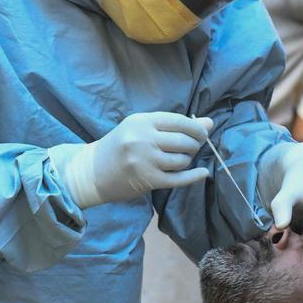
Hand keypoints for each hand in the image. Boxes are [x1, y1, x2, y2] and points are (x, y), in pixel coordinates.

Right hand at [48, 112, 212, 208]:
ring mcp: (145, 161)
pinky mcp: (148, 180)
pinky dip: (194, 176)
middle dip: (194, 145)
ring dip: (187, 160)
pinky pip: (179, 178)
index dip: (196, 128)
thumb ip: (174, 125)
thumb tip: (210, 124)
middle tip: (192, 148)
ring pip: (182, 160)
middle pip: (184, 141)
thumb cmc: (120, 146)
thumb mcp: (141, 129)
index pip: (179, 121)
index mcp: (141, 121)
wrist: (93, 171)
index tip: (202, 134)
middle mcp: (143, 139)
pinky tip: (202, 173)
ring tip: (180, 160)